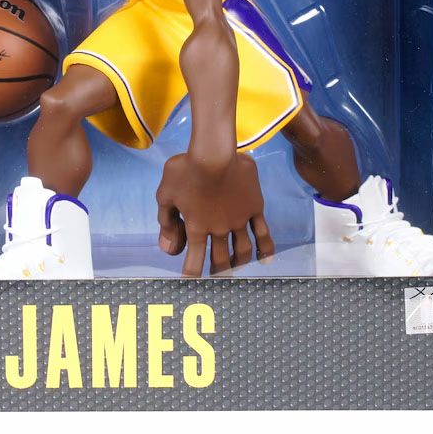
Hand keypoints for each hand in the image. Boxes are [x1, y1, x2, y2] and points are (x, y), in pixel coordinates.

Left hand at [156, 151, 274, 276]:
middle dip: (218, 271)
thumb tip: (168, 248)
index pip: (195, 261)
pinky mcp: (254, 207)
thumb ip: (166, 222)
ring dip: (240, 263)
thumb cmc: (186, 169)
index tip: (190, 282)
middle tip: (217, 277)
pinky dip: (266, 249)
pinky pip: (263, 233)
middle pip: (221, 259)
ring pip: (243, 251)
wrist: (214, 151)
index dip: (192, 274)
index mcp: (197, 227)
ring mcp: (239, 219)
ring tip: (237, 267)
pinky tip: (266, 260)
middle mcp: (219, 228)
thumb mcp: (165, 194)